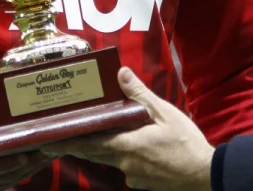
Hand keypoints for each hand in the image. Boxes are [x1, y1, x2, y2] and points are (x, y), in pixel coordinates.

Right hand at [0, 119, 52, 190]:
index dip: (6, 165)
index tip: (24, 156)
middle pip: (1, 178)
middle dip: (26, 166)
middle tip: (47, 151)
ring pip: (6, 182)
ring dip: (28, 170)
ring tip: (48, 156)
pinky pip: (5, 183)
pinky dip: (22, 173)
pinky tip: (37, 162)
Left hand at [42, 68, 213, 190]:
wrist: (205, 175)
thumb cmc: (186, 143)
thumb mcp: (164, 113)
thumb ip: (139, 94)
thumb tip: (120, 73)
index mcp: (125, 146)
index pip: (88, 143)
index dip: (67, 143)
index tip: (47, 142)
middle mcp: (124, 164)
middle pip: (95, 153)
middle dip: (79, 146)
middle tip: (61, 140)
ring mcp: (133, 176)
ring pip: (111, 161)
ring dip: (102, 150)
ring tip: (95, 138)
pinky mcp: (143, 183)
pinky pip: (127, 169)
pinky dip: (124, 158)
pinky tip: (136, 150)